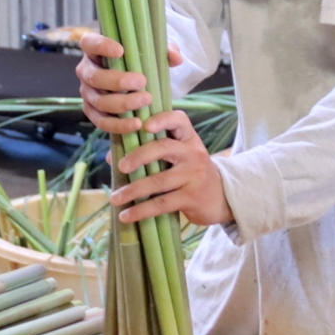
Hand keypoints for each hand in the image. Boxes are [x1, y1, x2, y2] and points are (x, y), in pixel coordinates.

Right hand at [75, 32, 182, 133]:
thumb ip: (165, 51)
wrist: (138, 86)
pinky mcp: (93, 113)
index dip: (102, 46)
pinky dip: (119, 125)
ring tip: (146, 100)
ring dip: (122, 103)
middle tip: (142, 82)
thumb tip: (176, 58)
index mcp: (95, 50)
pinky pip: (101, 122)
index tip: (121, 51)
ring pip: (99, 101)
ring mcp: (88, 93)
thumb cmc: (141, 63)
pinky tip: (137, 123)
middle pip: (95, 77)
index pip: (90, 43)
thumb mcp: (153, 53)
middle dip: (118, 81)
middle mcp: (86, 71)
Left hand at [112, 110, 232, 226]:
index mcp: (188, 139)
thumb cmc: (192, 174)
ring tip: (115, 198)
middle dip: (138, 156)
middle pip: (163, 148)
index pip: (178, 120)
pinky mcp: (191, 197)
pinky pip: (162, 203)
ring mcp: (194, 176)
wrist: (223, 198)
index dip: (161, 119)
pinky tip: (126, 215)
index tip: (144, 126)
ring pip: (158, 180)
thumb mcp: (179, 158)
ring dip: (133, 190)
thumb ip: (151, 153)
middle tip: (120, 167)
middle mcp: (193, 154)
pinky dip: (141, 210)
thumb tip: (111, 157)